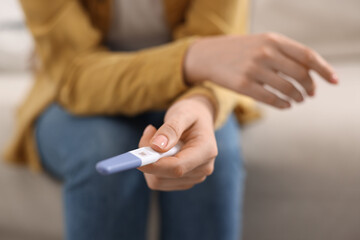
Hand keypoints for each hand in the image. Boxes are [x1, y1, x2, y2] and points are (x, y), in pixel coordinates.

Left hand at [137, 95, 217, 190]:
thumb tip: (157, 147)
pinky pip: (158, 181)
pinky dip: (152, 166)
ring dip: (150, 162)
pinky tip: (159, 150)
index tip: (135, 158)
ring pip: (158, 181)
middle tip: (149, 133)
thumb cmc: (191, 113)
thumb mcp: (182, 113)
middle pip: (165, 176)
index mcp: (206, 151)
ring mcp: (194, 177)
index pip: (177, 167)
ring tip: (156, 139)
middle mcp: (203, 168)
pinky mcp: (183, 181)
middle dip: (150, 158)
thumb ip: (171, 129)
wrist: (199, 118)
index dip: (154, 164)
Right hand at [184, 33, 337, 108]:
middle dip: (310, 87)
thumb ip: (285, 53)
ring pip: (287, 88)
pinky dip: (283, 104)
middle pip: (300, 74)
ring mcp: (253, 69)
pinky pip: (270, 99)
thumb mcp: (262, 42)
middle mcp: (264, 53)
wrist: (208, 55)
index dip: (324, 70)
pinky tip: (286, 105)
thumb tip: (310, 72)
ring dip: (298, 97)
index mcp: (273, 40)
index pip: (307, 56)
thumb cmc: (239, 50)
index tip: (334, 80)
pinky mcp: (242, 85)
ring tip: (299, 100)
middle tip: (311, 94)